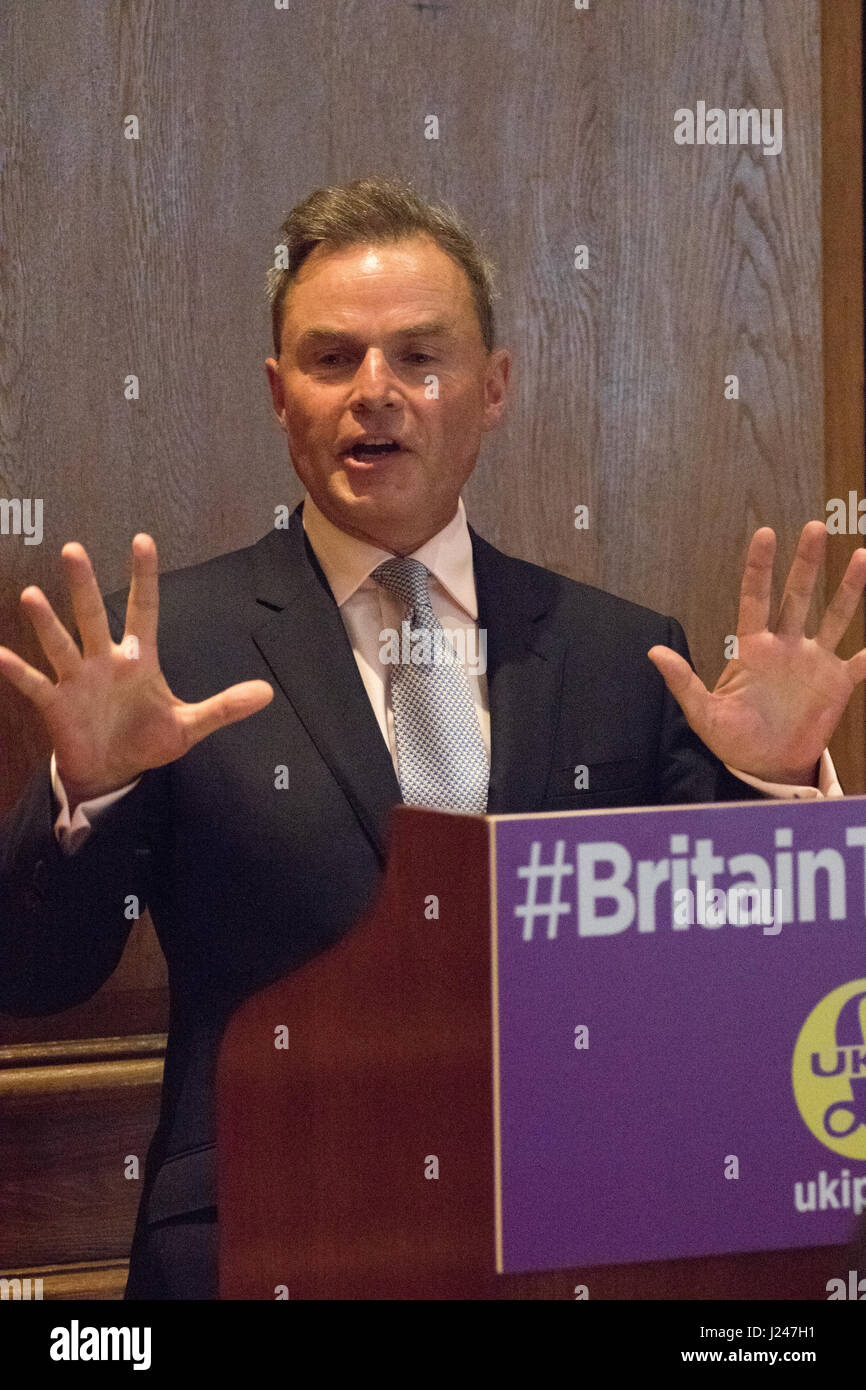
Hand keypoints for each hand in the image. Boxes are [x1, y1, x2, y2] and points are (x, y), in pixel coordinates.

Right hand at [0, 534, 273, 802]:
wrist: (113, 774)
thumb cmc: (146, 741)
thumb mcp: (189, 725)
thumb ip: (224, 707)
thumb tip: (266, 692)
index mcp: (138, 659)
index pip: (142, 609)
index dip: (144, 577)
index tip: (142, 540)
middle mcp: (103, 660)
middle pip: (93, 616)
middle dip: (84, 586)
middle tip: (75, 549)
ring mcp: (76, 679)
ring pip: (60, 643)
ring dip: (46, 622)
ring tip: (31, 595)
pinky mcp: (55, 704)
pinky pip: (34, 684)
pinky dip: (17, 671)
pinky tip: (1, 654)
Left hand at [646, 521, 865, 783]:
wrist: (765, 766)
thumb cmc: (732, 737)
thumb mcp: (703, 712)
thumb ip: (683, 682)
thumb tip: (653, 651)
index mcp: (754, 647)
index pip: (756, 597)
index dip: (760, 567)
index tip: (766, 533)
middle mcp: (786, 646)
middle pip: (798, 596)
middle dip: (806, 563)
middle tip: (815, 527)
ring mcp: (814, 662)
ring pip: (834, 617)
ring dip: (848, 589)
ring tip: (861, 556)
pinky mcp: (837, 684)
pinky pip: (860, 664)